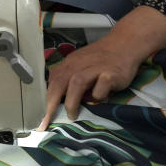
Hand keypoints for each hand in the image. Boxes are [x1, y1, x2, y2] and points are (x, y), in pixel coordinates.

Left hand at [38, 5, 165, 129]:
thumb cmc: (102, 58)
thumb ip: (70, 79)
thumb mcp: (81, 64)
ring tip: (72, 115)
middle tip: (47, 121)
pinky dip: (98, 96)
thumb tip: (57, 99)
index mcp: (69, 64)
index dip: (44, 100)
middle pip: (59, 83)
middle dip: (50, 104)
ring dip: (71, 101)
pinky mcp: (110, 74)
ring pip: (76, 83)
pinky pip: (100, 88)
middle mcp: (79, 65)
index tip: (40, 118)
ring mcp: (95, 68)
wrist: (125, 43)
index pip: (52, 82)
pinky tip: (101, 98)